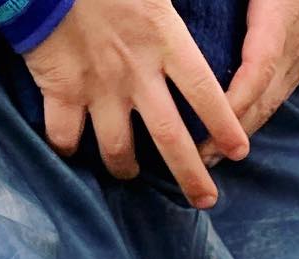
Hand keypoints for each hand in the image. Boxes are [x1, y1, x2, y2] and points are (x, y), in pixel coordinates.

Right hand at [23, 0, 248, 207]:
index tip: (238, 153)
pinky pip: (64, 135)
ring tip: (130, 173)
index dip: (224, 126)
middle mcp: (135, 72)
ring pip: (118, 149)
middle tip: (204, 200)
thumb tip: (204, 5)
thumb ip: (175, 6)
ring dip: (126, 168)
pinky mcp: (60, 88)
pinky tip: (72, 151)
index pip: (205, 93)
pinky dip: (67, 150)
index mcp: (164, 40)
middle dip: (191, 176)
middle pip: (171, 139)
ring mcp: (97, 85)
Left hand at [201, 0, 298, 162]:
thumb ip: (221, 0)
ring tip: (208, 157)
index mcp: (277, 22)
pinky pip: (273, 100)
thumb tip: (185, 12)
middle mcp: (291, 53)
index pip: (258, 70)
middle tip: (198, 157)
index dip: (236, 101)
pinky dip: (251, 120)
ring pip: (269, 107)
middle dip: (230, 131)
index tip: (208, 126)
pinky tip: (230, 137)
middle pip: (262, 101)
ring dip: (239, 134)